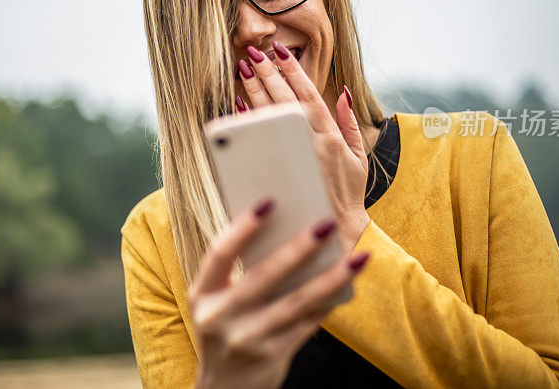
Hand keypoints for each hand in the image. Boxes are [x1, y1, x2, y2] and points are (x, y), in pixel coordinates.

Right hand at [189, 198, 369, 388]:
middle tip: (326, 222)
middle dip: (298, 248)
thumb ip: (240, 275)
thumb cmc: (225, 333)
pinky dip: (329, 301)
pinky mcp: (272, 356)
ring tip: (356, 257)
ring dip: (330, 277)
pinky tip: (347, 283)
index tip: (269, 202)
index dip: (243, 227)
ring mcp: (247, 339)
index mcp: (201, 295)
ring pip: (296, 302)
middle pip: (264, 275)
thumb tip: (289, 233)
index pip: (219, 254)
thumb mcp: (217, 305)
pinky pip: (308, 323)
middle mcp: (219, 318)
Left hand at [236, 42, 371, 254]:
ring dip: (255, 92)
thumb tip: (343, 92)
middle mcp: (313, 144)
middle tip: (253, 53)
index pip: (309, 95)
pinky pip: (259, 143)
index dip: (293, 71)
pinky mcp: (280, 174)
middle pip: (285, 102)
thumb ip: (350, 123)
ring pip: (271, 119)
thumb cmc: (348, 193)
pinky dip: (248, 123)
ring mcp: (294, 158)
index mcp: (331, 137)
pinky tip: (238, 106)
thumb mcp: (359, 157)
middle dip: (268, 75)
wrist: (338, 231)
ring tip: (243, 70)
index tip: (280, 50)